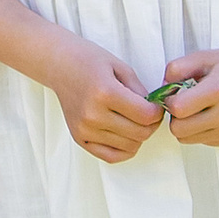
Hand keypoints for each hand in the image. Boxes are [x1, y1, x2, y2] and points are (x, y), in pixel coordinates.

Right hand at [50, 40, 165, 163]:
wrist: (60, 66)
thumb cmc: (90, 61)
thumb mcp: (120, 67)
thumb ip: (140, 90)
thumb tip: (155, 111)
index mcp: (105, 92)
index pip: (146, 115)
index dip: (158, 112)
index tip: (156, 105)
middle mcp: (93, 114)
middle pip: (140, 133)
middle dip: (151, 124)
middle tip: (148, 113)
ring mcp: (85, 129)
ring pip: (130, 146)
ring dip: (138, 136)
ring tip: (133, 120)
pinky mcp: (79, 138)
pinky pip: (112, 156)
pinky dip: (124, 149)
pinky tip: (124, 134)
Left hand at [158, 46, 218, 153]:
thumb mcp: (201, 57)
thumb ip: (175, 70)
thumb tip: (160, 92)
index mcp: (218, 90)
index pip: (178, 109)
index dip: (170, 101)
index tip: (176, 93)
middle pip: (179, 130)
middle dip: (176, 116)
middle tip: (185, 102)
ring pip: (187, 139)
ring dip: (187, 125)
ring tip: (198, 107)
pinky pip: (201, 141)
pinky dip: (200, 130)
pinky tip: (211, 114)